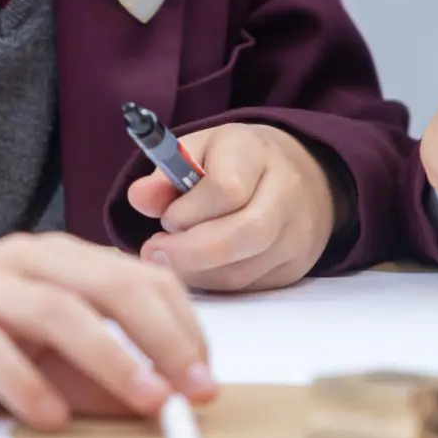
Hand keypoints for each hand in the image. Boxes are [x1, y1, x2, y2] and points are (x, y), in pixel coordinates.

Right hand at [0, 233, 214, 432]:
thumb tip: (158, 401)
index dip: (183, 326)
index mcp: (59, 258)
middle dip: (164, 338)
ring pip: (57, 310)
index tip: (205, 377)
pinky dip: (26, 381)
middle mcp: (26, 259)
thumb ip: (92, 371)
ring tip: (145, 401)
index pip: (142, 278)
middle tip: (193, 389)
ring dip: (110, 358)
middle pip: (111, 285)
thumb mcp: (38, 351)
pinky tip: (49, 415)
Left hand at [127, 123, 337, 291]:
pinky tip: (198, 268)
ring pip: (243, 269)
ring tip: (172, 258)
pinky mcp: (295, 265)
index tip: (167, 218)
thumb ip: (164, 175)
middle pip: (244, 234)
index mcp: (255, 151)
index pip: (227, 189)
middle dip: (189, 252)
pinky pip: (248, 286)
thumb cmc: (231, 162)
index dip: (189, 212)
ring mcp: (297, 231)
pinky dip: (213, 282)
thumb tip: (139, 198)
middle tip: (154, 252)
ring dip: (196, 272)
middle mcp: (286, 190)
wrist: (292, 174)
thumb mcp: (195, 152)